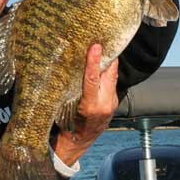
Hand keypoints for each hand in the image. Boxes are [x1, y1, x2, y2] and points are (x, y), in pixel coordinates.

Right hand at [51, 44, 118, 165]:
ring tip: (103, 47)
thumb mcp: (66, 107)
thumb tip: (72, 67)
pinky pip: (112, 82)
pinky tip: (102, 64)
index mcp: (89, 106)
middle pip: (109, 74)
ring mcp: (111, 103)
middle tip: (102, 40)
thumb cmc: (68, 123)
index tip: (95, 46)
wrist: (81, 140)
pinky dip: (107, 72)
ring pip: (112, 77)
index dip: (93, 62)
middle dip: (107, 57)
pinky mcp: (114, 102)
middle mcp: (104, 104)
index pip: (92, 80)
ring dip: (108, 63)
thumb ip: (73, 89)